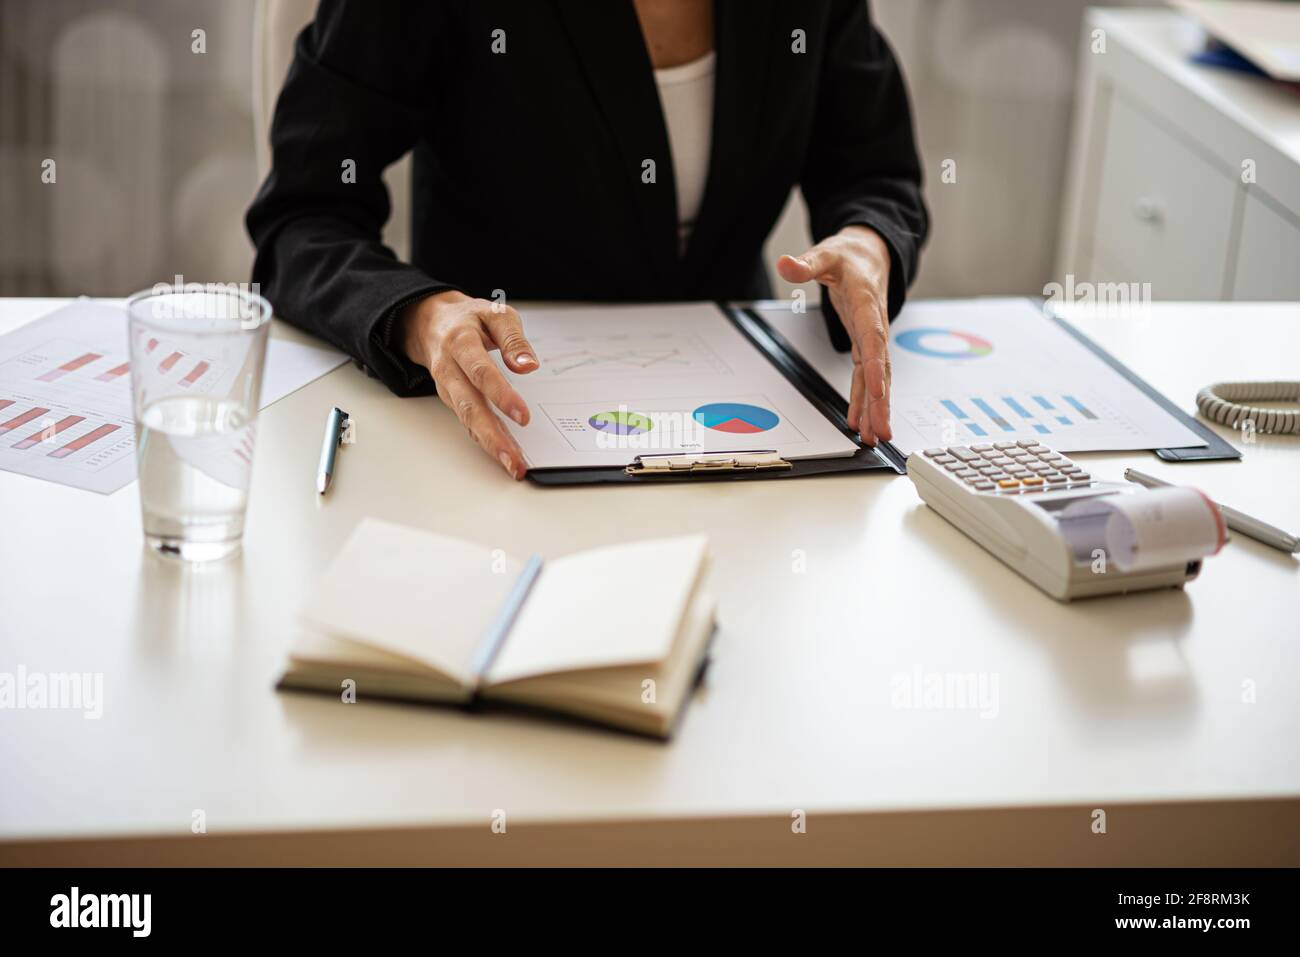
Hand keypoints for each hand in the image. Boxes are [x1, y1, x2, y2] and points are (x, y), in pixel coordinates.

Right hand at [400, 290, 537, 479]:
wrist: (432, 321)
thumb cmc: (470, 319)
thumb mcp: (495, 314)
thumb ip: (513, 339)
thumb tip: (528, 365)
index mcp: (460, 342)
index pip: (480, 372)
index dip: (501, 395)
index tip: (523, 416)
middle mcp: (449, 368)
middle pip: (469, 406)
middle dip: (493, 435)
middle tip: (514, 458)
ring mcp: (448, 387)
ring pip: (467, 420)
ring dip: (490, 444)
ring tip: (512, 464)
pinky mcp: (452, 399)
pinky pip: (468, 422)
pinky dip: (485, 440)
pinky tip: (502, 454)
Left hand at [777, 225, 892, 445]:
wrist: (869, 255)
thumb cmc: (848, 257)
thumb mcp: (825, 254)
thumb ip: (806, 263)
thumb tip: (786, 264)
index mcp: (867, 303)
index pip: (874, 338)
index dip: (877, 366)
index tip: (879, 392)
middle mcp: (874, 325)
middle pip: (881, 368)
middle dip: (882, 402)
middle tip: (882, 431)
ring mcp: (871, 338)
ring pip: (877, 378)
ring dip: (876, 409)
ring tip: (876, 437)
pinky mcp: (865, 346)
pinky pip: (866, 377)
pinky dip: (864, 400)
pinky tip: (861, 423)